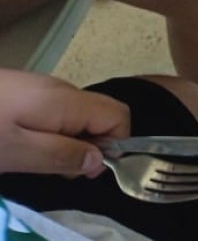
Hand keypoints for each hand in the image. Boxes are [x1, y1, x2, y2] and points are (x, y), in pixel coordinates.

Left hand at [0, 69, 129, 176]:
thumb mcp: (16, 151)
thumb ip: (60, 156)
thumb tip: (98, 160)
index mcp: (67, 101)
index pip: (119, 116)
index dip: (114, 145)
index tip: (87, 170)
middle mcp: (64, 89)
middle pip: (103, 114)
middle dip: (94, 145)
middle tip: (61, 170)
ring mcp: (46, 88)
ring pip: (81, 115)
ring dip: (73, 141)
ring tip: (39, 161)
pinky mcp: (30, 92)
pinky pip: (61, 112)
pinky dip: (57, 132)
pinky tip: (29, 145)